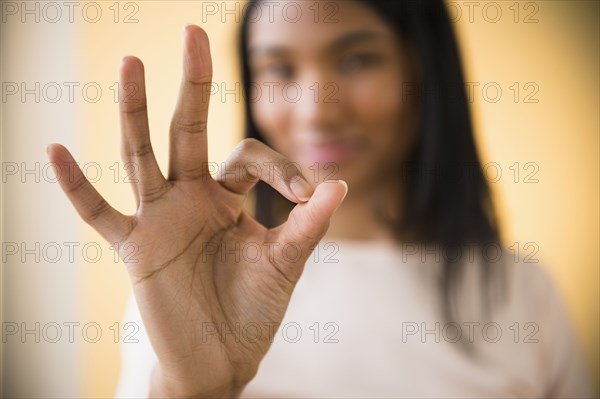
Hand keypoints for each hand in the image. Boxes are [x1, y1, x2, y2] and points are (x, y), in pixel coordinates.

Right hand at [47, 25, 346, 397]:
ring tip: (131, 63)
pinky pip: (99, 213)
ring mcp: (160, 219)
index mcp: (229, 197)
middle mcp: (191, 198)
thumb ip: (308, 226)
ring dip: (134, 111)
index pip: (249, 155)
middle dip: (192, 84)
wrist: (222, 359)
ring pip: (142, 155)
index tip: (308, 196)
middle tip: (193, 33)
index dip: (282, 166)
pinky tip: (56, 151)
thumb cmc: (254, 310)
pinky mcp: (136, 249)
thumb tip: (339, 184)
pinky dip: (76, 187)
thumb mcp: (286, 263)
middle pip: (187, 129)